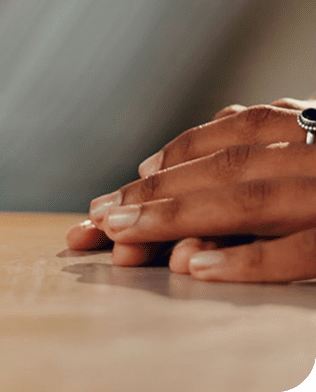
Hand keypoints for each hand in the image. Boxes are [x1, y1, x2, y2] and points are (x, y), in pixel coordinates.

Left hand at [66, 98, 315, 281]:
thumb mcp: (309, 143)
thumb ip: (252, 142)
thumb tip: (154, 162)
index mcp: (302, 125)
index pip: (226, 139)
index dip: (170, 163)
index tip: (119, 188)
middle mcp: (311, 152)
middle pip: (224, 170)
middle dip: (155, 193)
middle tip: (98, 220)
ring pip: (246, 201)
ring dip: (178, 218)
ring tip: (121, 238)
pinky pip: (299, 251)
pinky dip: (245, 259)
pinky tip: (192, 267)